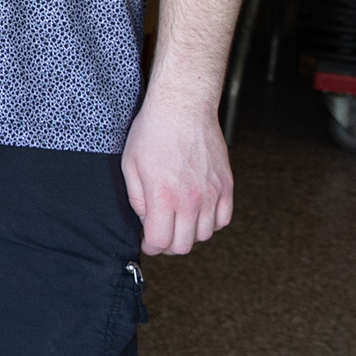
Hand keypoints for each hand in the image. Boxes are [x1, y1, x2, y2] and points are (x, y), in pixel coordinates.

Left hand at [121, 97, 234, 254]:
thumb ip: (137, 199)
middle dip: (168, 245)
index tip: (148, 243)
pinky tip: (198, 214)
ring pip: (205, 235)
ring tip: (178, 222)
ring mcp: (212, 193)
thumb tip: (146, 220)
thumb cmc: (153, 132)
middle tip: (161, 236)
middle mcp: (191, 200)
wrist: (182, 108)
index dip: (151, 247)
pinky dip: (211, 223)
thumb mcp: (130, 165)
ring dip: (189, 234)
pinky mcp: (226, 185)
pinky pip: (224, 219)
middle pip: (184, 245)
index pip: (160, 241)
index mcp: (164, 196)